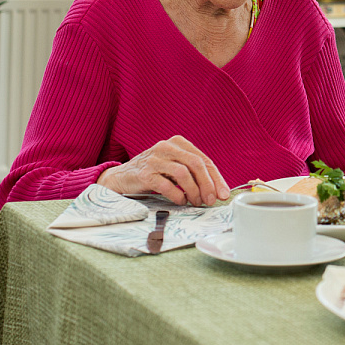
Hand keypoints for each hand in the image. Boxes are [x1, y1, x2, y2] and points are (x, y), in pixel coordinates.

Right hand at [97, 135, 229, 205]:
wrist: (121, 177)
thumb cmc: (153, 173)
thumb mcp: (174, 167)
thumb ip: (193, 174)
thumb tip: (217, 191)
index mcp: (178, 143)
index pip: (203, 160)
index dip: (216, 178)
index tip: (223, 194)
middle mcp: (166, 146)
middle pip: (196, 164)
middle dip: (207, 185)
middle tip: (211, 200)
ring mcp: (154, 158)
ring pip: (183, 173)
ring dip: (193, 191)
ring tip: (195, 202)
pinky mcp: (144, 173)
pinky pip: (166, 185)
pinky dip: (177, 195)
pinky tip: (181, 201)